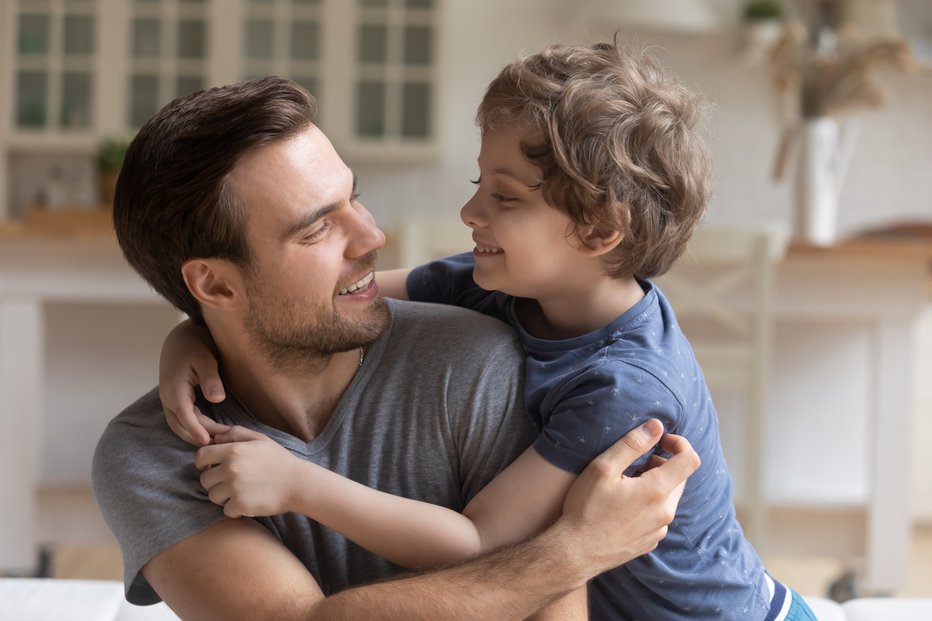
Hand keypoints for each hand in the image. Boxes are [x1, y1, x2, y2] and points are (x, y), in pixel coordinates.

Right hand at [159, 319, 226, 445]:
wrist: (181, 337)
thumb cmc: (194, 346)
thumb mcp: (206, 359)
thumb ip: (211, 379)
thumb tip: (218, 399)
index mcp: (174, 388)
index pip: (184, 415)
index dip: (196, 430)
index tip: (208, 441)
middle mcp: (167, 397)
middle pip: (180, 424)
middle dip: (198, 435)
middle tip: (220, 443)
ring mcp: (168, 399)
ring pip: (178, 424)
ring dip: (194, 434)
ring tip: (216, 441)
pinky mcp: (173, 399)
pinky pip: (180, 418)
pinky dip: (191, 427)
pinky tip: (207, 431)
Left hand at [195, 426, 303, 517]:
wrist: (298, 483)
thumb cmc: (279, 460)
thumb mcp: (260, 439)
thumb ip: (236, 433)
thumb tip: (215, 437)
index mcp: (233, 450)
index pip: (201, 456)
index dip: (203, 463)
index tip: (211, 467)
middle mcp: (231, 468)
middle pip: (205, 479)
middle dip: (215, 482)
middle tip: (230, 482)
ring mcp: (235, 488)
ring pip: (213, 496)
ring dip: (223, 497)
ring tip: (240, 492)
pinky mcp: (241, 505)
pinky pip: (226, 510)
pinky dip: (235, 509)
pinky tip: (247, 502)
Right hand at [557, 419, 699, 572]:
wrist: (574, 552)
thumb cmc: (585, 508)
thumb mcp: (603, 468)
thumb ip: (632, 444)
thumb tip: (657, 426)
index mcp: (657, 491)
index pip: (690, 460)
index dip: (679, 443)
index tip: (660, 440)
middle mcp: (665, 513)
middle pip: (680, 478)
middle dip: (661, 464)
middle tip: (632, 465)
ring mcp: (659, 530)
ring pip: (669, 497)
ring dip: (654, 484)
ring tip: (624, 486)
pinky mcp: (650, 542)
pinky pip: (659, 515)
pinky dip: (648, 504)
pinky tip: (622, 506)